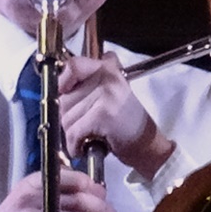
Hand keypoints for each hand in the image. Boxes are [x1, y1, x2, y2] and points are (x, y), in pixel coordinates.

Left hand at [58, 52, 174, 180]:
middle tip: (87, 124)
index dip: (63, 80)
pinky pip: (74, 132)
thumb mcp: (115, 92)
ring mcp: (106, 95)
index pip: (74, 65)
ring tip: (90, 134)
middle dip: (68, 117)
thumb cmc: (128, 122)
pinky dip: (75, 145)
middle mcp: (108, 78)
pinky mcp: (103, 114)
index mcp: (109, 70)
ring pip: (66, 118)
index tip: (65, 92)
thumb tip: (64, 78)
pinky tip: (85, 146)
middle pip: (64, 98)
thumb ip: (93, 80)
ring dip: (73, 133)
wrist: (147, 144)